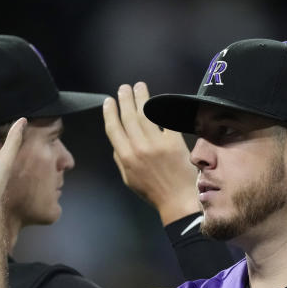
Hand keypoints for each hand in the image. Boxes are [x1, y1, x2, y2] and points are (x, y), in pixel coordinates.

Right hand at [103, 81, 199, 224]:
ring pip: (145, 114)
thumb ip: (121, 159)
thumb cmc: (153, 191)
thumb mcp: (129, 179)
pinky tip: (160, 99)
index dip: (110, 113)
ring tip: (139, 87)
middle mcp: (139, 147)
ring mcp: (157, 143)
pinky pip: (167, 120)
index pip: (113, 129)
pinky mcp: (174, 142)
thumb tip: (117, 143)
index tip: (108, 101)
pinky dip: (163, 108)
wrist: (177, 200)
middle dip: (124, 99)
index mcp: (126, 157)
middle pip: (128, 117)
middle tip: (124, 88)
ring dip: (141, 98)